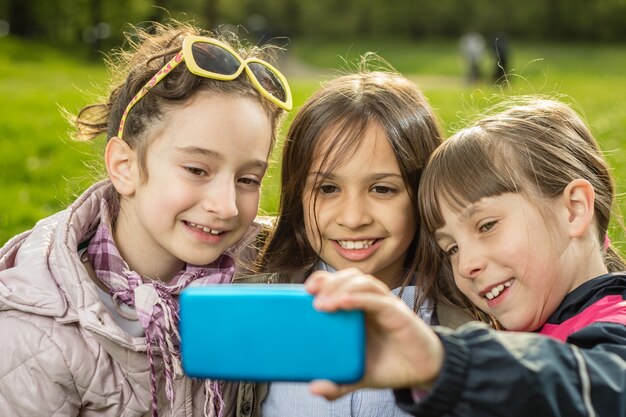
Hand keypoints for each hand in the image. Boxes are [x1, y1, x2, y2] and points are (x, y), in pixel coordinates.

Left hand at [305, 268, 443, 399]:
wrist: (423, 372)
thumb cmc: (390, 365)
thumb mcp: (359, 376)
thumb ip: (338, 383)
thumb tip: (314, 388)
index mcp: (360, 310)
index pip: (341, 283)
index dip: (323, 280)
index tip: (305, 289)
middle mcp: (372, 302)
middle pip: (350, 277)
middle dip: (329, 281)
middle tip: (311, 296)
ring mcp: (386, 305)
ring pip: (363, 282)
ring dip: (341, 288)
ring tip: (322, 304)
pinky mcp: (399, 313)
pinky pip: (378, 300)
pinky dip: (359, 298)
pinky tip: (342, 302)